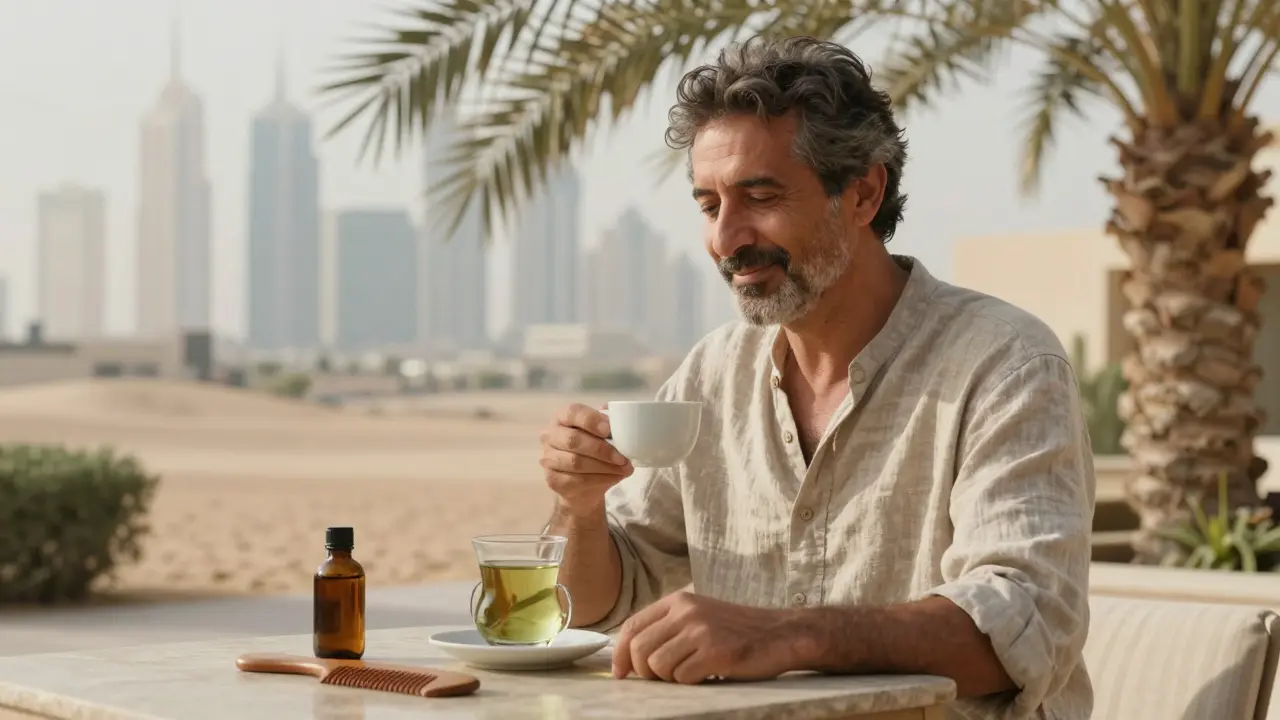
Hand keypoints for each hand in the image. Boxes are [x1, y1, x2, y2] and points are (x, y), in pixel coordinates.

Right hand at [539, 402, 632, 516]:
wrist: (582, 482)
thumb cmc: (593, 448)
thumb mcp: (601, 432)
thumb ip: (608, 422)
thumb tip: (615, 418)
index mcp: (562, 416)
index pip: (572, 412)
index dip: (591, 420)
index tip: (609, 430)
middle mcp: (550, 435)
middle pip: (573, 440)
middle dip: (601, 449)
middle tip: (622, 457)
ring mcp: (548, 458)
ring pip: (576, 462)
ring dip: (604, 466)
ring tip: (623, 468)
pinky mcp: (553, 479)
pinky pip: (577, 480)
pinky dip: (600, 479)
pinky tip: (614, 477)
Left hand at [612, 591, 801, 683]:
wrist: (781, 633)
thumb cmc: (738, 631)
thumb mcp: (700, 616)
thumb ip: (669, 627)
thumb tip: (631, 653)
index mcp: (678, 601)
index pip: (632, 626)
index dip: (619, 653)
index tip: (621, 673)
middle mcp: (686, 612)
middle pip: (639, 649)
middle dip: (644, 672)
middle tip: (661, 679)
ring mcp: (701, 631)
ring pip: (657, 666)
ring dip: (669, 679)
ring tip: (689, 673)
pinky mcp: (716, 652)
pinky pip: (682, 677)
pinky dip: (690, 682)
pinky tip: (706, 674)